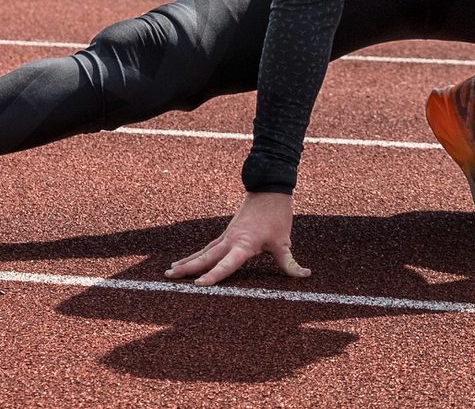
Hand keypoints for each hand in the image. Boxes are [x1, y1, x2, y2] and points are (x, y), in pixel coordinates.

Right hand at [165, 191, 311, 286]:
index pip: (227, 264)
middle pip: (206, 257)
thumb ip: (290, 262)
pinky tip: (185, 261)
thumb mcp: (283, 241)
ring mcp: (226, 236)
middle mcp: (231, 240)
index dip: (214, 276)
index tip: (199, 285)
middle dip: (188, 268)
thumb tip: (304, 275)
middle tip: (170, 276)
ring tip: (169, 272)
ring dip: (187, 262)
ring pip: (203, 252)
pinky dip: (196, 255)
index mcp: (244, 244)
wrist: (268, 189)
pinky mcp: (226, 234)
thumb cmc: (276, 215)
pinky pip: (208, 248)